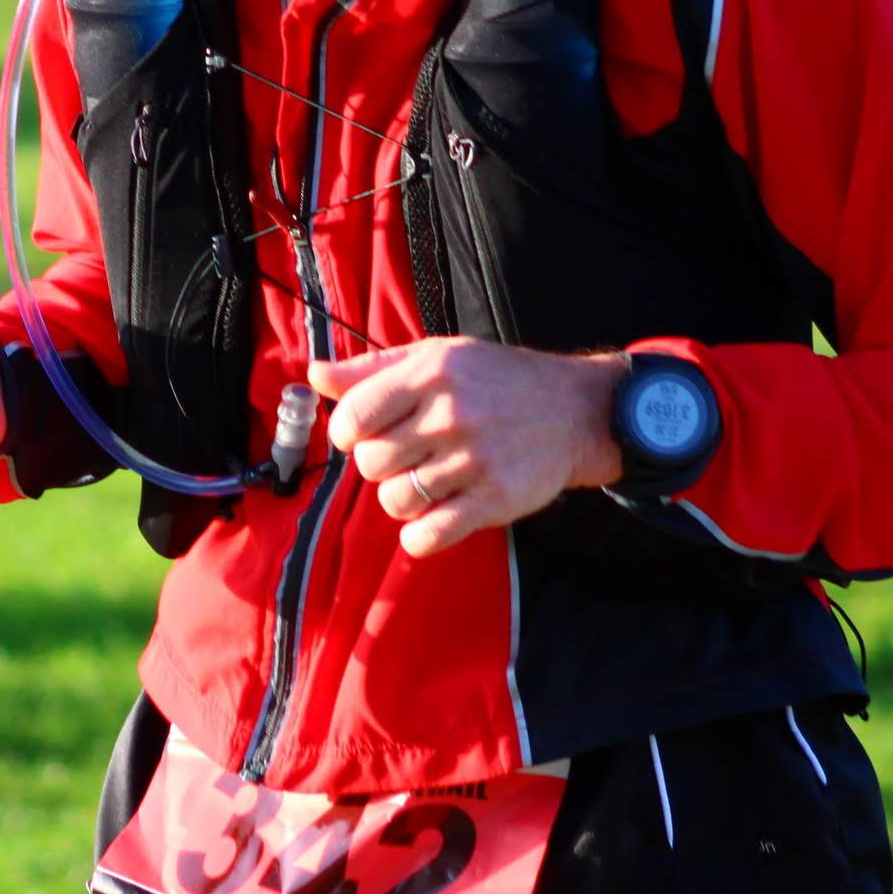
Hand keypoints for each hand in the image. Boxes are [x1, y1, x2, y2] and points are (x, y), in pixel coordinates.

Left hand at [308, 339, 623, 558]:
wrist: (577, 411)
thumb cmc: (496, 380)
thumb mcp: (437, 357)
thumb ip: (372, 369)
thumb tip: (315, 374)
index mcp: (430, 374)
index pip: (353, 417)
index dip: (346, 433)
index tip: (361, 436)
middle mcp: (451, 415)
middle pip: (370, 463)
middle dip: (378, 466)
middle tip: (404, 458)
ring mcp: (474, 459)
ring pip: (395, 501)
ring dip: (401, 500)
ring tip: (425, 484)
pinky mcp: (495, 499)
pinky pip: (429, 535)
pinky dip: (421, 535)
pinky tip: (434, 518)